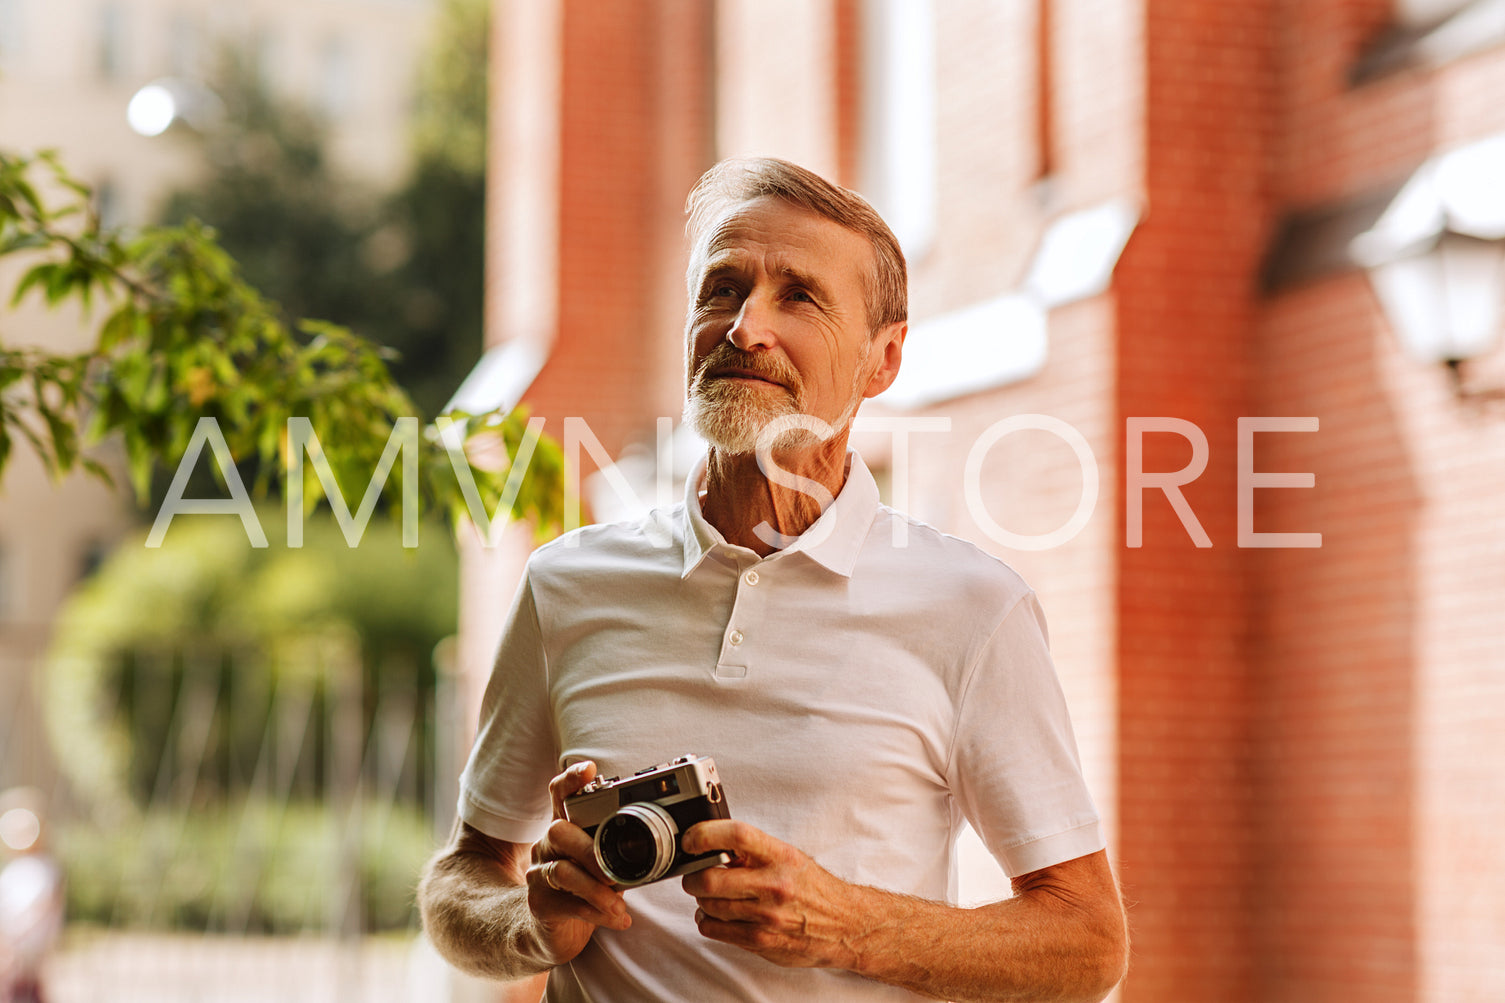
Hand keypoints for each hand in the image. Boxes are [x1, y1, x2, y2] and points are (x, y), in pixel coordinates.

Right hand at [524, 762, 631, 964]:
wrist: (553, 928)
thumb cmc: (586, 885)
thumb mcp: (604, 861)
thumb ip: (621, 847)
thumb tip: (664, 839)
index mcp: (565, 826)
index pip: (560, 794)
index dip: (571, 779)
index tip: (589, 768)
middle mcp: (547, 844)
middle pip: (558, 830)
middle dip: (590, 849)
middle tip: (614, 871)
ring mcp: (539, 873)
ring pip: (562, 871)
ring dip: (597, 890)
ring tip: (619, 903)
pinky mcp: (540, 903)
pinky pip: (568, 904)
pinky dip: (597, 913)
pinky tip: (619, 919)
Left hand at [680, 819, 861, 969]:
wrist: (845, 924)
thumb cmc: (814, 888)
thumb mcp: (789, 858)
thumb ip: (753, 853)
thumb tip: (713, 847)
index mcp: (781, 857)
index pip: (737, 836)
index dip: (705, 834)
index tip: (692, 839)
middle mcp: (774, 886)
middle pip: (711, 878)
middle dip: (694, 876)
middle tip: (696, 874)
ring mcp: (767, 917)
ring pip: (708, 906)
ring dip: (702, 900)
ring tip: (711, 895)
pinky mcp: (761, 941)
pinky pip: (715, 931)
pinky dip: (707, 921)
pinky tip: (715, 916)